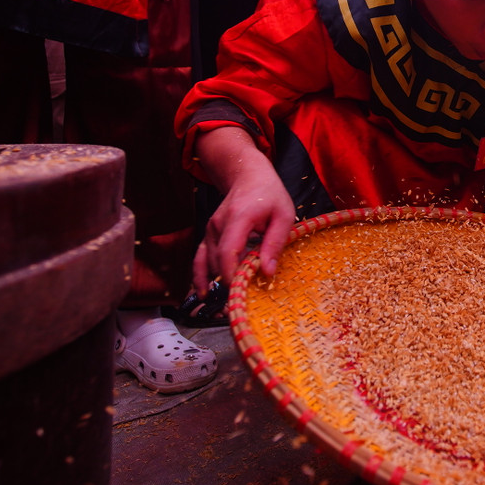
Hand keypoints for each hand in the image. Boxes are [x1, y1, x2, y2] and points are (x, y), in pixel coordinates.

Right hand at [191, 129, 296, 293]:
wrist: (248, 174)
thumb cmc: (270, 194)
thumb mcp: (284, 215)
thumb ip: (275, 243)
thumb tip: (267, 273)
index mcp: (238, 218)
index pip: (228, 251)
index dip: (231, 276)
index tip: (239, 295)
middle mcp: (218, 224)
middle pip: (216, 261)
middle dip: (226, 286)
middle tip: (238, 309)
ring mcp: (211, 229)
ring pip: (208, 261)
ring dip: (216, 283)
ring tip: (226, 307)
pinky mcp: (210, 234)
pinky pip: (201, 257)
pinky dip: (201, 275)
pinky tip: (205, 293)